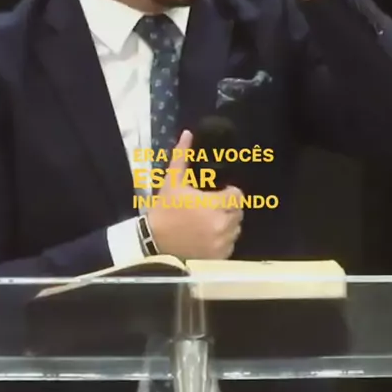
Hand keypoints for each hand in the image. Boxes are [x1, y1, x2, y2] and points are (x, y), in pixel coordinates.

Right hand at [147, 130, 243, 259]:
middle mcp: (221, 225)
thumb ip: (182, 157)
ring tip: (209, 222)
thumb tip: (187, 134)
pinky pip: (229, 245)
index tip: (219, 194)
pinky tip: (207, 236)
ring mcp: (221, 243)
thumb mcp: (172, 182)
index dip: (229, 193)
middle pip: (238, 212)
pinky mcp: (218, 257)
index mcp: (214, 205)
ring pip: (235, 229)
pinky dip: (222, 240)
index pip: (237, 196)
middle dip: (228, 208)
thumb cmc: (164, 210)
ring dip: (227, 224)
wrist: (153, 243)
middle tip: (212, 207)